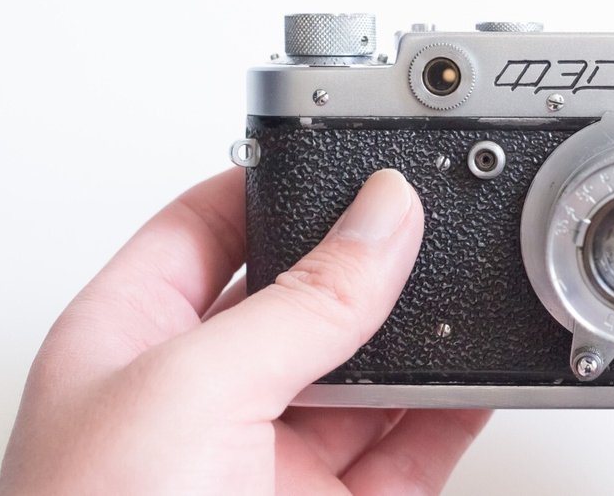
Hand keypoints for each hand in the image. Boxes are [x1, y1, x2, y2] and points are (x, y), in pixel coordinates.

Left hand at [0, 169, 488, 494]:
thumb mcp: (192, 391)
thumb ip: (301, 301)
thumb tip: (382, 217)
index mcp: (132, 340)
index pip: (210, 224)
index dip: (282, 182)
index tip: (354, 157)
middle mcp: (202, 395)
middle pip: (307, 298)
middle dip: (372, 266)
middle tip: (432, 224)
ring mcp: (272, 456)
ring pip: (370, 373)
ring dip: (424, 340)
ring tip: (472, 295)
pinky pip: (411, 443)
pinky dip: (453, 411)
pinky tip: (481, 380)